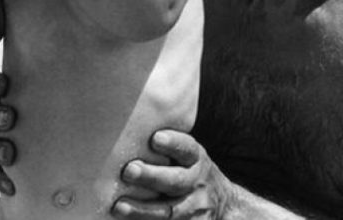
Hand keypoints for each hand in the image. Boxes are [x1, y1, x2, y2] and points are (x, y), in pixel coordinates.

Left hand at [112, 130, 229, 219]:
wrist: (224, 203)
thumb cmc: (191, 172)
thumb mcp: (189, 156)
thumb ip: (168, 147)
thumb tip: (129, 131)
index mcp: (196, 159)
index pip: (186, 148)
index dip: (172, 143)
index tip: (155, 138)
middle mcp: (196, 182)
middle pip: (175, 181)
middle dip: (151, 176)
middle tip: (129, 170)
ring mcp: (195, 208)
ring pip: (169, 211)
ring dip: (142, 210)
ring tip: (119, 206)